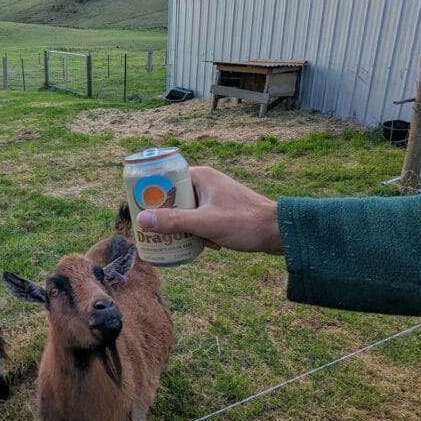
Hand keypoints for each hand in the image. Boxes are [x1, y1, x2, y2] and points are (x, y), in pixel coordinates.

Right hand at [136, 167, 282, 254]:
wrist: (279, 232)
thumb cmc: (244, 222)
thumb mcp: (204, 223)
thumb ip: (173, 221)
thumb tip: (140, 219)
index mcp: (200, 176)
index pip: (164, 178)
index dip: (150, 194)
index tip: (141, 211)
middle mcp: (205, 182)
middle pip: (173, 198)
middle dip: (170, 219)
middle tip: (165, 234)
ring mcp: (214, 196)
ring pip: (186, 211)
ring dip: (187, 228)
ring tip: (196, 240)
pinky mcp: (221, 209)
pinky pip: (199, 218)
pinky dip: (200, 231)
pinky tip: (209, 243)